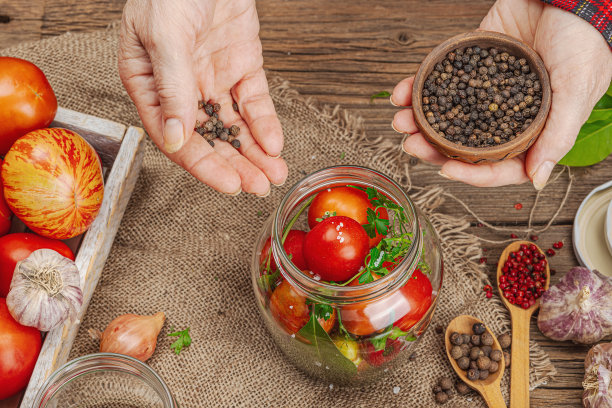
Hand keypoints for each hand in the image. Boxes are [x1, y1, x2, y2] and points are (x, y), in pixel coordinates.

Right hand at [118, 0, 287, 195]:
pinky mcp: (241, 66)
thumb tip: (176, 139)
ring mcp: (212, 78)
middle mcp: (181, 87)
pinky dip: (265, 123)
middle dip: (235, 165)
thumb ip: (172, 86)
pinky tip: (275, 144)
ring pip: (234, 126)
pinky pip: (254, 102)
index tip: (228, 184)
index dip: (203, 164)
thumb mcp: (165, 34)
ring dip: (254, 153)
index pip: (175, 136)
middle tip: (257, 187)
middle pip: (208, 138)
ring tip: (274, 175)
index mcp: (148, 83)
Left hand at [392, 0, 611, 187]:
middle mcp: (505, 116)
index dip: (473, 172)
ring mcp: (484, 91)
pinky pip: (440, 82)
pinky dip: (418, 89)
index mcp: (533, 131)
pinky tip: (401, 93)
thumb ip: (557, 136)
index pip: (500, 165)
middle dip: (434, 148)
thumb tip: (536, 181)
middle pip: (465, 145)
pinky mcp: (470, 66)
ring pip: (447, 116)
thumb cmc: (584, 42)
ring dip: (420, 121)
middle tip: (411, 144)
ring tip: (399, 120)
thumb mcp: (576, 91)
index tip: (446, 169)